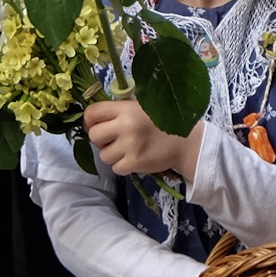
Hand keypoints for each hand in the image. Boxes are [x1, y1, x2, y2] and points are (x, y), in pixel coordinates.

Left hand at [83, 98, 202, 178]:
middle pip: (94, 136)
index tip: (96, 127)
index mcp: (125, 109)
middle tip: (115, 141)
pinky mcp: (136, 162)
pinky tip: (135, 158)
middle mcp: (126, 125)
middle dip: (101, 141)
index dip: (90, 122)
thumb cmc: (160, 124)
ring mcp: (130, 145)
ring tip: (129, 150)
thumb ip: (118, 111)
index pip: (92, 113)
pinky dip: (123, 166)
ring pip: (103, 155)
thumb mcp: (139, 108)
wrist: (186, 142)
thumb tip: (92, 119)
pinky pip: (115, 168)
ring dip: (113, 155)